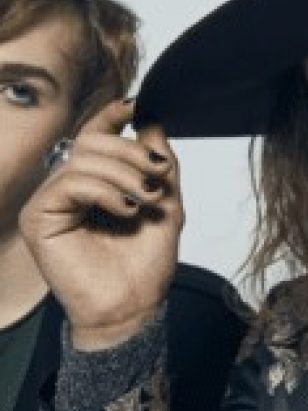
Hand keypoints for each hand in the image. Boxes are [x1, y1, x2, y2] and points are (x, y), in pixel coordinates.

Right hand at [19, 100, 182, 349]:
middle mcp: (69, 185)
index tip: (137, 106)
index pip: (96, 134)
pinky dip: (105, 191)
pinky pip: (70, 182)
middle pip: (92, 139)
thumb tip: (153, 121)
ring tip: (146, 200)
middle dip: (131, 152)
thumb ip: (160, 164)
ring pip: (84, 158)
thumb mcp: (166, 204)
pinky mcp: (39, 216)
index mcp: (97, 180)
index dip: (113, 115)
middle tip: (158, 178)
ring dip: (125, 174)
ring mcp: (51, 200)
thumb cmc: (146, 263)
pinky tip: (126, 210)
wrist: (135, 304)